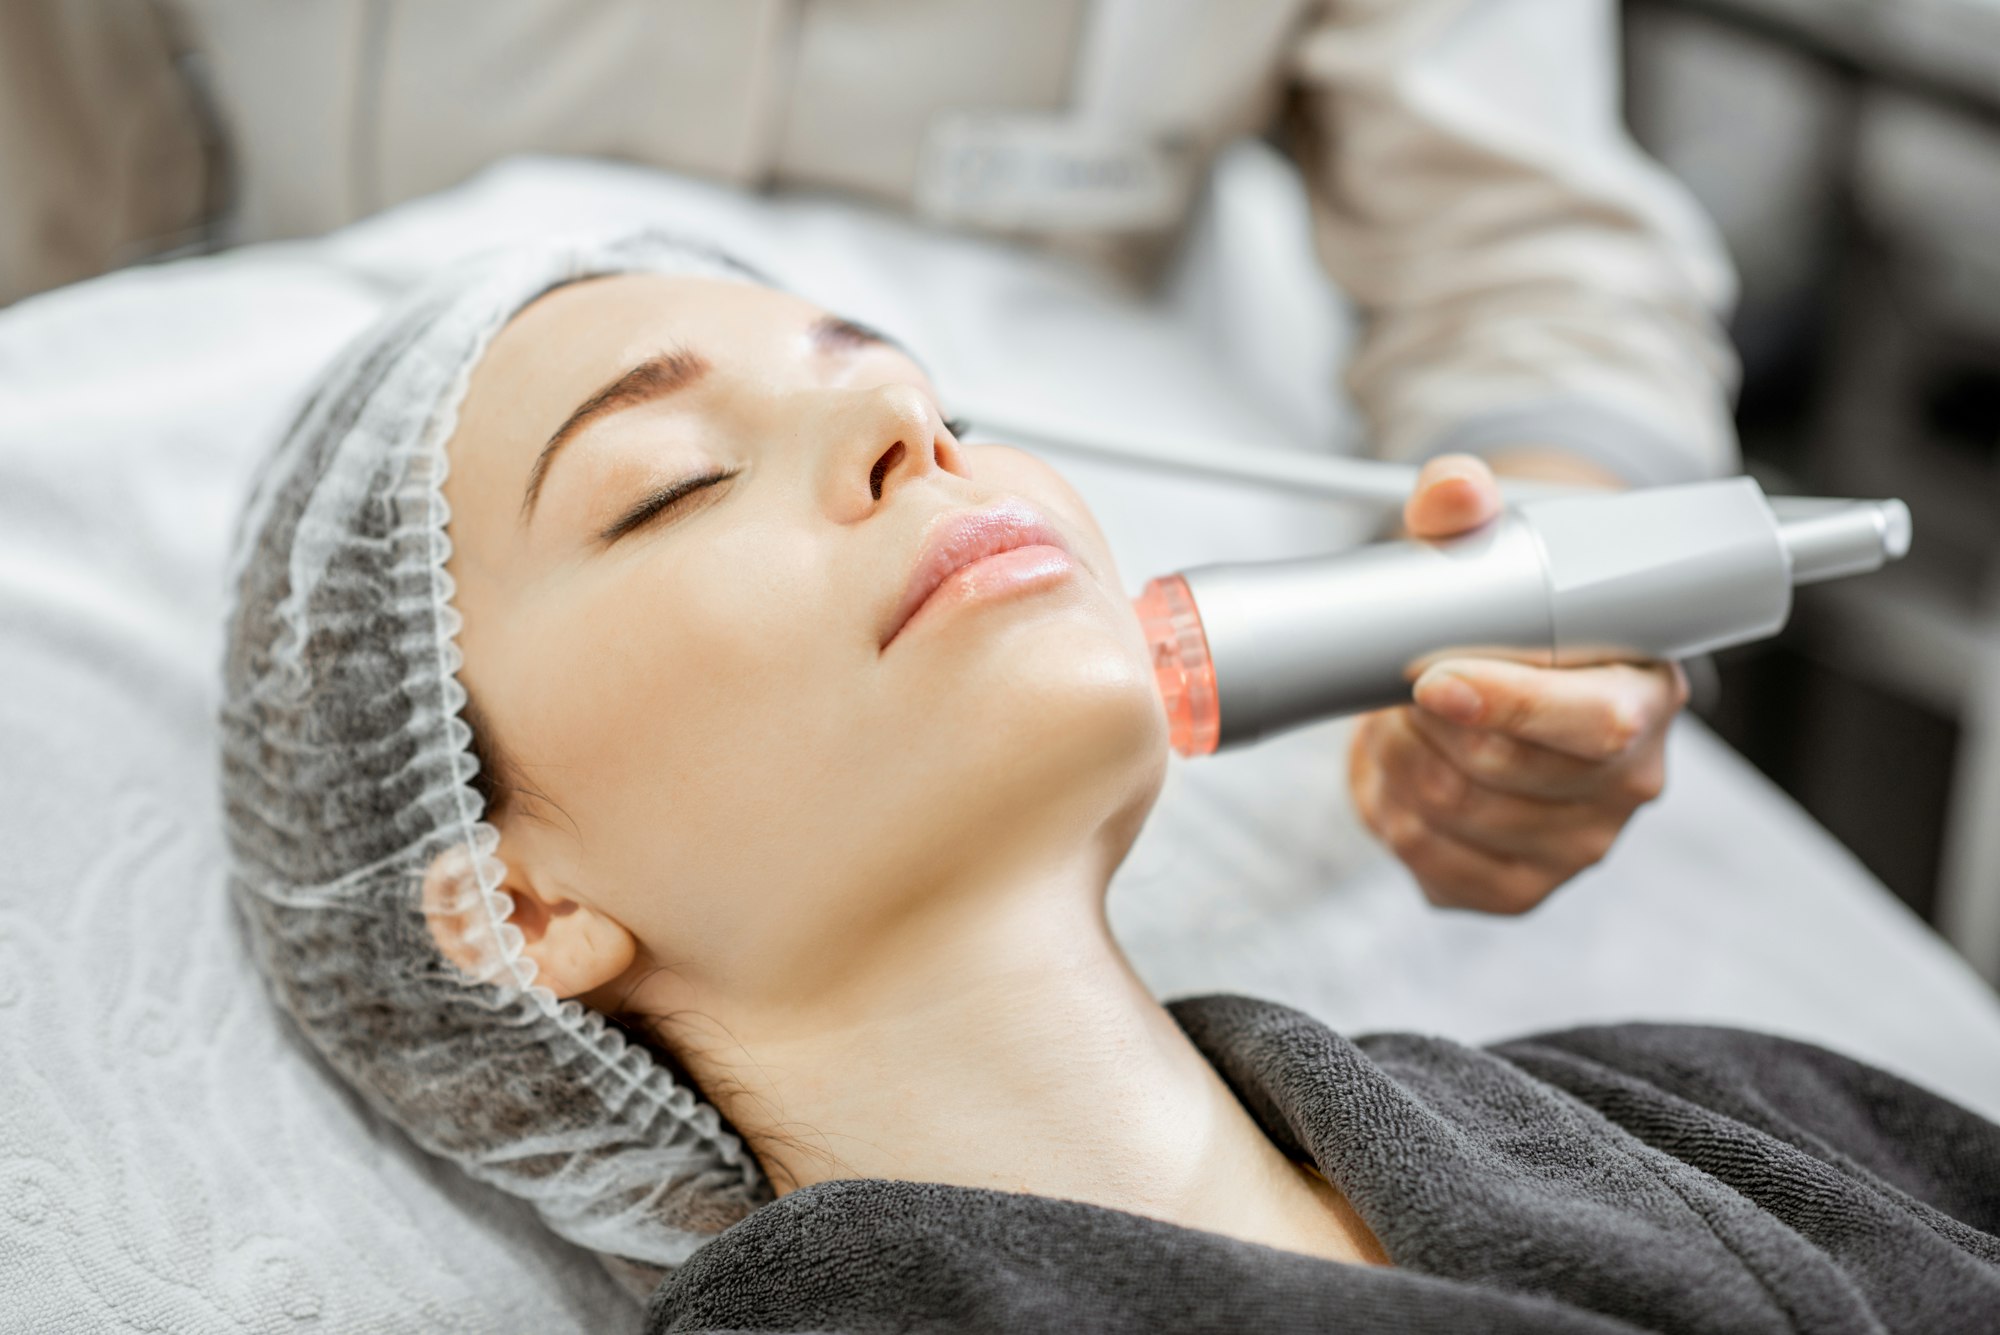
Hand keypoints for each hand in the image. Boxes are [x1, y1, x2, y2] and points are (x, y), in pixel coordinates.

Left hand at [1348, 455, 1688, 912]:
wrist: (1508, 677)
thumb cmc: (1510, 621)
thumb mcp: (1494, 550)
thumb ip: (1464, 505)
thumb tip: (1454, 491)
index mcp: (1648, 695)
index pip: (1594, 721)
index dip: (1506, 705)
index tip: (1431, 679)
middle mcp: (1627, 782)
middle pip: (1500, 774)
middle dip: (1419, 725)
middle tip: (1397, 684)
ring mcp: (1578, 843)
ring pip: (1449, 817)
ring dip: (1395, 763)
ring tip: (1399, 720)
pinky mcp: (1520, 887)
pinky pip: (1429, 864)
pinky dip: (1389, 813)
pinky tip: (1401, 771)